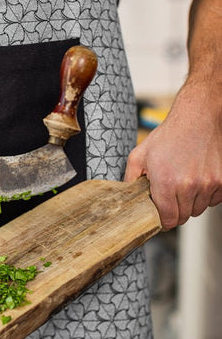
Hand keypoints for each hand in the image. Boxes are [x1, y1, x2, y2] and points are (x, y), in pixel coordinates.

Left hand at [124, 80, 221, 229]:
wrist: (197, 118)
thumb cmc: (168, 136)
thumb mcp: (139, 155)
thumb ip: (130, 179)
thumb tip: (125, 197)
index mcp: (166, 182)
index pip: (168, 220)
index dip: (163, 220)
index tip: (162, 216)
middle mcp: (188, 186)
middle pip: (184, 217)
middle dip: (176, 210)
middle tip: (171, 195)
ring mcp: (207, 184)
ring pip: (199, 209)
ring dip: (191, 202)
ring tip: (183, 183)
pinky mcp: (221, 181)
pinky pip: (213, 200)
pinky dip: (206, 195)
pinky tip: (197, 179)